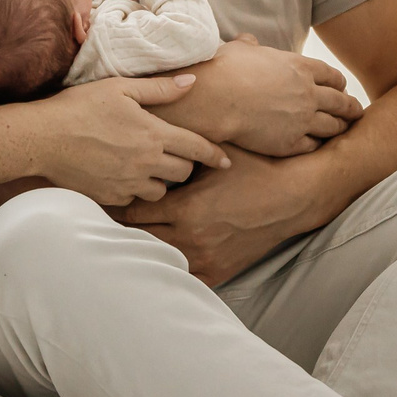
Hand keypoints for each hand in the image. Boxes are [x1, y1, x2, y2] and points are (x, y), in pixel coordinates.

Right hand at [28, 76, 229, 204]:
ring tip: (146, 165)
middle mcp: (146, 164)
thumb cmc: (80, 107)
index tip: (227, 161)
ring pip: (161, 190)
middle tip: (173, 153)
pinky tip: (122, 173)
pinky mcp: (111, 198)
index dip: (215, 155)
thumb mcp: (121, 88)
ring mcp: (129, 184)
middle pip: (184, 173)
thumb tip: (193, 81)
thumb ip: (160, 88)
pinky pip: (134, 199)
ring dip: (160, 179)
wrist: (42, 139)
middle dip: (184, 164)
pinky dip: (134, 188)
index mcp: (154, 135)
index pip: (197, 148)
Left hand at [114, 152, 317, 286]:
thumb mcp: (218, 153)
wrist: (293, 199)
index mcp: (186, 208)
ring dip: (140, 245)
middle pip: (137, 237)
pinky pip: (180, 275)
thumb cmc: (254, 169)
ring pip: (155, 257)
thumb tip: (152, 121)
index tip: (108, 193)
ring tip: (121, 235)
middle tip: (103, 215)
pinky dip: (166, 265)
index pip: (133, 210)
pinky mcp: (217, 271)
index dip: (118, 201)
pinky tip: (154, 255)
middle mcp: (191, 237)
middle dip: (121, 225)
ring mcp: (204, 258)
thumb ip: (184, 146)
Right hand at [168, 36, 362, 156]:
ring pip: (333, 126)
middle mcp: (308, 94)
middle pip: (341, 102)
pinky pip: (313, 146)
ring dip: (340, 128)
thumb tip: (248, 40)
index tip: (341, 88)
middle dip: (351, 107)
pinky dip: (318, 145)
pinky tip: (318, 146)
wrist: (216, 98)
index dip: (339, 83)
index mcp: (300, 67)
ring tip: (344, 130)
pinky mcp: (290, 143)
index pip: (332, 76)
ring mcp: (302, 120)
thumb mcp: (240, 50)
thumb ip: (250, 46)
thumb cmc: (225, 69)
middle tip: (356, 111)